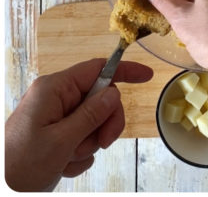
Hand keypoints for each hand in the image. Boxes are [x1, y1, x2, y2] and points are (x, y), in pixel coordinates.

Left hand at [5, 59, 152, 190]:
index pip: (97, 69)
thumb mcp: (61, 140)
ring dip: (89, 144)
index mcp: (54, 90)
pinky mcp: (57, 135)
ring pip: (95, 123)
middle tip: (103, 144)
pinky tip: (62, 165)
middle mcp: (56, 99)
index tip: (147, 76)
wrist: (2, 189)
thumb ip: (91, 115)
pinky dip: (79, 155)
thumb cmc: (20, 163)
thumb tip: (115, 94)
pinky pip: (83, 139)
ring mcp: (56, 117)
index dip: (124, 70)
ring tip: (68, 158)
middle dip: (105, 123)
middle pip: (101, 100)